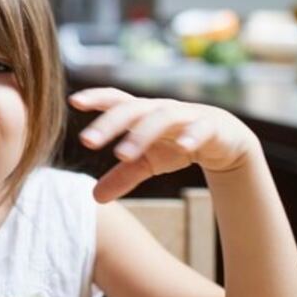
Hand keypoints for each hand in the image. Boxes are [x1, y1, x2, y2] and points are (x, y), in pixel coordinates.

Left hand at [69, 88, 258, 201]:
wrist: (224, 140)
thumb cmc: (177, 143)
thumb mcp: (148, 162)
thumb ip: (122, 177)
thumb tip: (94, 198)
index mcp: (143, 113)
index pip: (116, 101)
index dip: (96, 98)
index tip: (73, 102)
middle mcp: (161, 109)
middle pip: (131, 110)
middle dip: (108, 123)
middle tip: (86, 140)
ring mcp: (187, 115)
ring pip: (161, 118)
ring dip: (141, 134)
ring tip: (122, 154)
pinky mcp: (211, 126)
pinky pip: (201, 129)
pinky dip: (192, 136)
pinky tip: (183, 147)